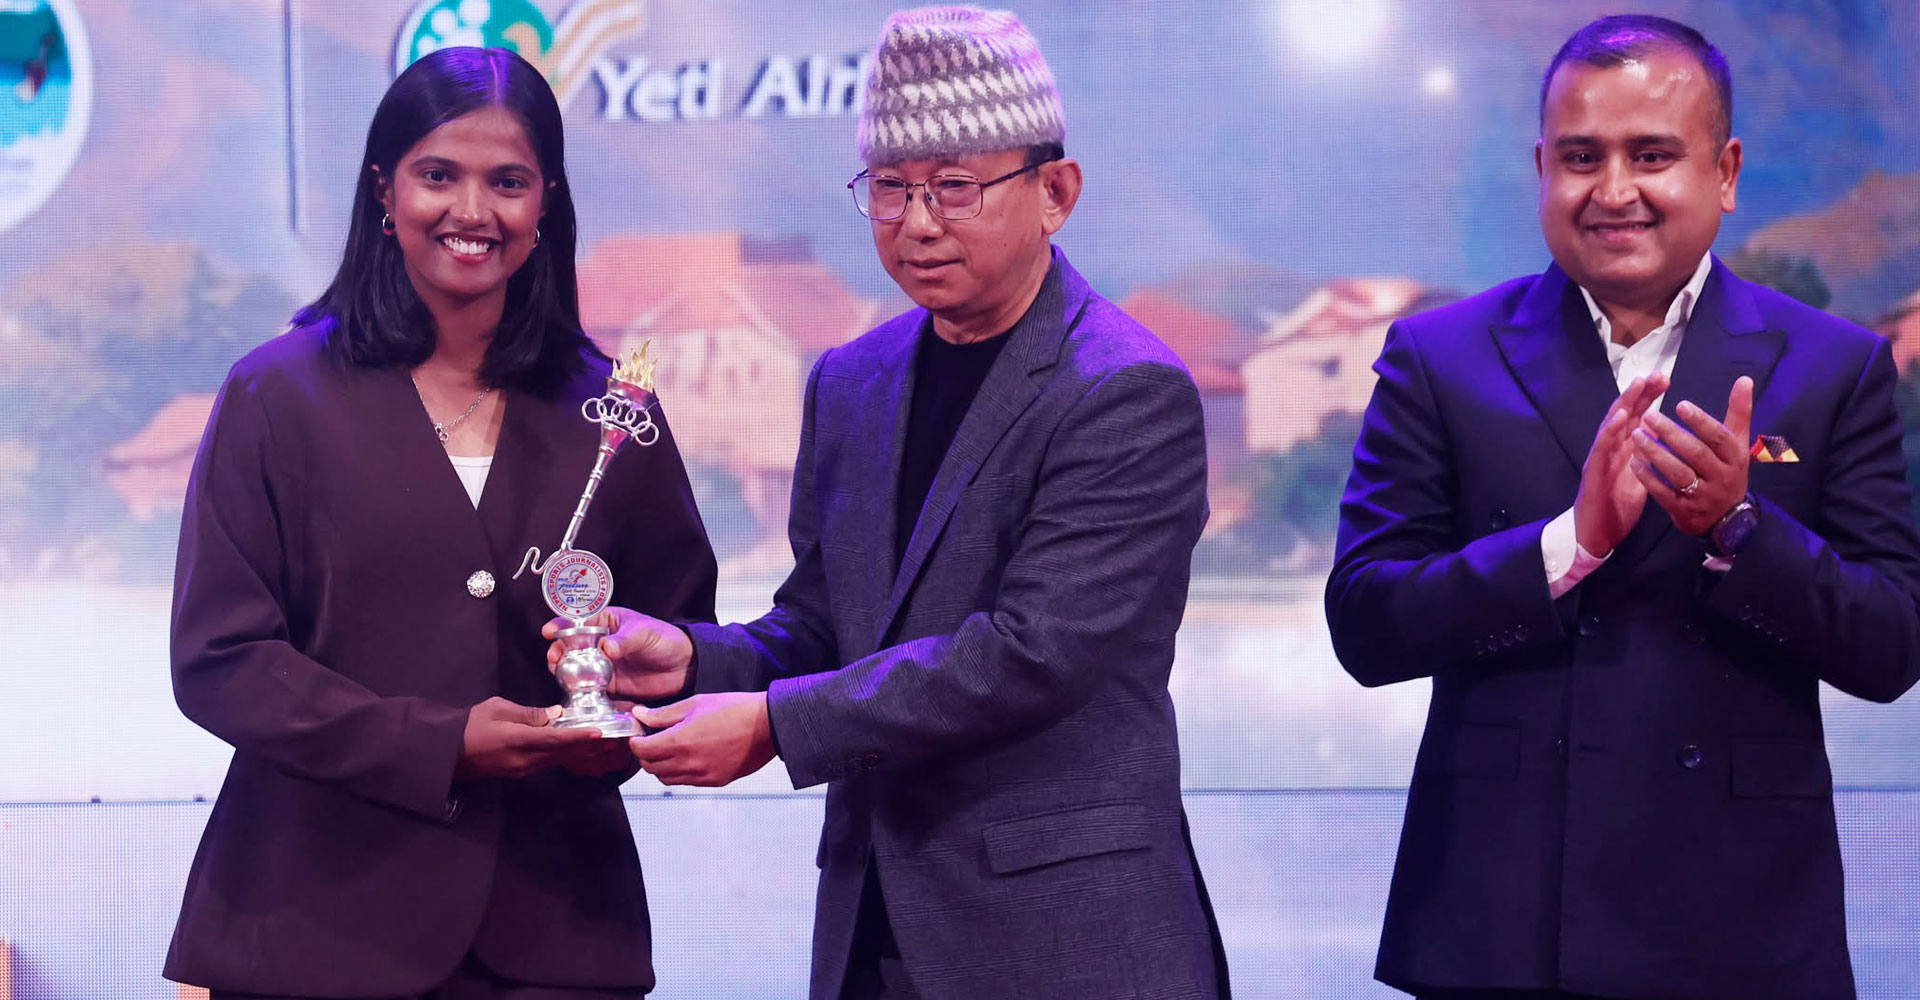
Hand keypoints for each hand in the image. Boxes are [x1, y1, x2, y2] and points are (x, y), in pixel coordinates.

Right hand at [455, 696, 604, 778]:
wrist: (445, 752)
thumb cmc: (469, 724)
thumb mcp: (497, 709)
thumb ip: (529, 713)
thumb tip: (555, 714)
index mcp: (517, 740)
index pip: (554, 739)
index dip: (578, 736)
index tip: (599, 733)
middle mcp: (523, 759)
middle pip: (562, 753)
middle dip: (588, 747)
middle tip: (613, 741)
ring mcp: (522, 768)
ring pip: (557, 760)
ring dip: (580, 753)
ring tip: (603, 746)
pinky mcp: (519, 771)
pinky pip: (548, 763)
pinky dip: (565, 756)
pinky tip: (578, 751)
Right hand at [543, 607, 693, 700]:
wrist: (683, 667)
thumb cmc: (665, 640)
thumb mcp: (645, 633)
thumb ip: (624, 640)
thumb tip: (606, 647)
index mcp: (607, 622)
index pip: (579, 621)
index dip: (561, 624)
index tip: (549, 631)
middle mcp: (600, 642)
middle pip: (570, 645)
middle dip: (558, 650)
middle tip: (554, 658)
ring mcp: (602, 664)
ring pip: (575, 666)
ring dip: (564, 670)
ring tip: (559, 673)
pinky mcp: (609, 684)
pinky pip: (588, 686)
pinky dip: (579, 689)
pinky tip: (574, 690)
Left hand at [628, 692, 775, 786]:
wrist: (767, 725)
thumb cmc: (734, 709)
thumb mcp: (696, 703)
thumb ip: (663, 714)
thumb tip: (639, 715)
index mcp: (681, 741)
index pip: (642, 751)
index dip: (635, 742)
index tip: (638, 735)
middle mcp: (689, 763)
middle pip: (651, 768)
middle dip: (646, 755)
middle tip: (652, 741)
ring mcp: (702, 776)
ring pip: (666, 779)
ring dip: (661, 766)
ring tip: (669, 750)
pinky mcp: (715, 782)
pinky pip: (686, 782)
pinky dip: (679, 773)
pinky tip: (688, 757)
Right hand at [1574, 372, 1669, 555]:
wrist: (1597, 534)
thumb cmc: (1617, 507)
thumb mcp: (1640, 479)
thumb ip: (1648, 458)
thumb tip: (1662, 439)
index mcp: (1624, 449)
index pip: (1636, 416)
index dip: (1649, 397)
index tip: (1665, 379)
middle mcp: (1611, 448)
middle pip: (1625, 413)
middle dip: (1640, 393)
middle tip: (1657, 374)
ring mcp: (1600, 457)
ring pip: (1611, 424)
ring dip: (1625, 403)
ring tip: (1638, 385)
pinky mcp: (1594, 471)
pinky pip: (1602, 447)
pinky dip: (1610, 430)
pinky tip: (1620, 417)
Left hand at [1631, 376, 1753, 535]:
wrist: (1728, 518)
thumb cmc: (1728, 470)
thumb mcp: (1737, 443)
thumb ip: (1739, 412)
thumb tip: (1744, 379)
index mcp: (1735, 457)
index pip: (1719, 437)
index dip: (1700, 421)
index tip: (1680, 403)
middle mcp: (1721, 476)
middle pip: (1695, 453)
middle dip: (1671, 434)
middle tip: (1648, 415)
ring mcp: (1703, 496)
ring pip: (1678, 473)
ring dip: (1655, 453)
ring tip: (1636, 435)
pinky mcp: (1685, 511)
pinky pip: (1664, 493)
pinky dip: (1648, 478)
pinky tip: (1634, 462)